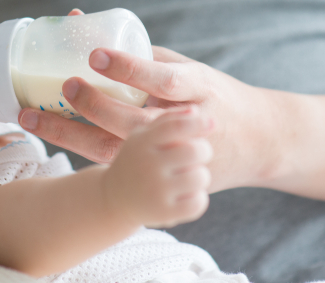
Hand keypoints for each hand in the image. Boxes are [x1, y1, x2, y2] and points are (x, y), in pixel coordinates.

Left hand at [18, 44, 262, 192]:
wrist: (262, 142)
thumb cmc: (215, 95)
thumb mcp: (192, 69)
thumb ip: (145, 56)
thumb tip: (83, 24)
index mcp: (198, 88)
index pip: (162, 79)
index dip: (128, 67)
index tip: (94, 55)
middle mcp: (186, 124)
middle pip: (134, 120)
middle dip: (94, 105)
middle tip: (63, 86)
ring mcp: (174, 156)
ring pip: (117, 150)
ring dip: (71, 134)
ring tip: (35, 118)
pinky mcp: (164, 178)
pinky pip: (117, 167)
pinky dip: (82, 154)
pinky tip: (51, 143)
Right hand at [102, 108, 213, 227]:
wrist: (112, 198)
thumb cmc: (137, 160)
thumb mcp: (144, 135)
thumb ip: (170, 120)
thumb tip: (198, 112)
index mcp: (143, 141)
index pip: (175, 126)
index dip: (198, 123)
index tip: (212, 124)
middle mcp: (147, 165)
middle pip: (195, 151)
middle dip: (203, 150)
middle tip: (197, 154)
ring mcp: (155, 191)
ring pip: (200, 177)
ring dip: (200, 176)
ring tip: (189, 176)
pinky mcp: (163, 213)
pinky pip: (198, 203)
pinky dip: (198, 199)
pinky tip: (188, 194)